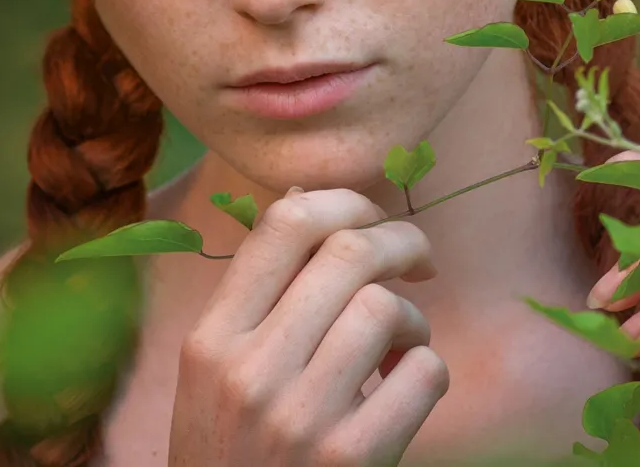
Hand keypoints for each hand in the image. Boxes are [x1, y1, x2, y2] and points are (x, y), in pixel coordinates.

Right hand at [168, 187, 448, 466]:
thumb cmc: (229, 451)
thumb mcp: (215, 372)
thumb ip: (256, 294)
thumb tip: (303, 198)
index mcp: (211, 339)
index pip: (283, 226)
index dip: (343, 201)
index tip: (370, 216)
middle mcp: (250, 371)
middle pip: (348, 254)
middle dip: (401, 241)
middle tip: (418, 259)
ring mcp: (301, 418)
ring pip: (386, 310)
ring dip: (412, 318)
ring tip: (401, 344)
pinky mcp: (352, 460)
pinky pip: (423, 375)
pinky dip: (428, 371)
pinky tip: (406, 387)